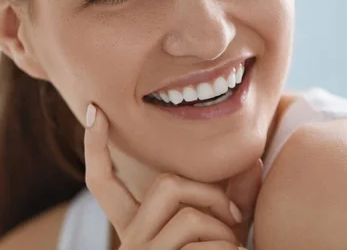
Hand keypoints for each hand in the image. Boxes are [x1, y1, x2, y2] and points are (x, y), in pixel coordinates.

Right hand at [84, 104, 261, 249]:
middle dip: (209, 194)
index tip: (93, 110)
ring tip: (234, 249)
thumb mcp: (221, 232)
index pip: (101, 181)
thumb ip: (232, 199)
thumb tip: (253, 161)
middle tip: (232, 217)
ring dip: (225, 230)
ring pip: (188, 215)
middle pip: (164, 185)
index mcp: (135, 226)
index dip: (94, 146)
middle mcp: (131, 241)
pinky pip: (205, 247)